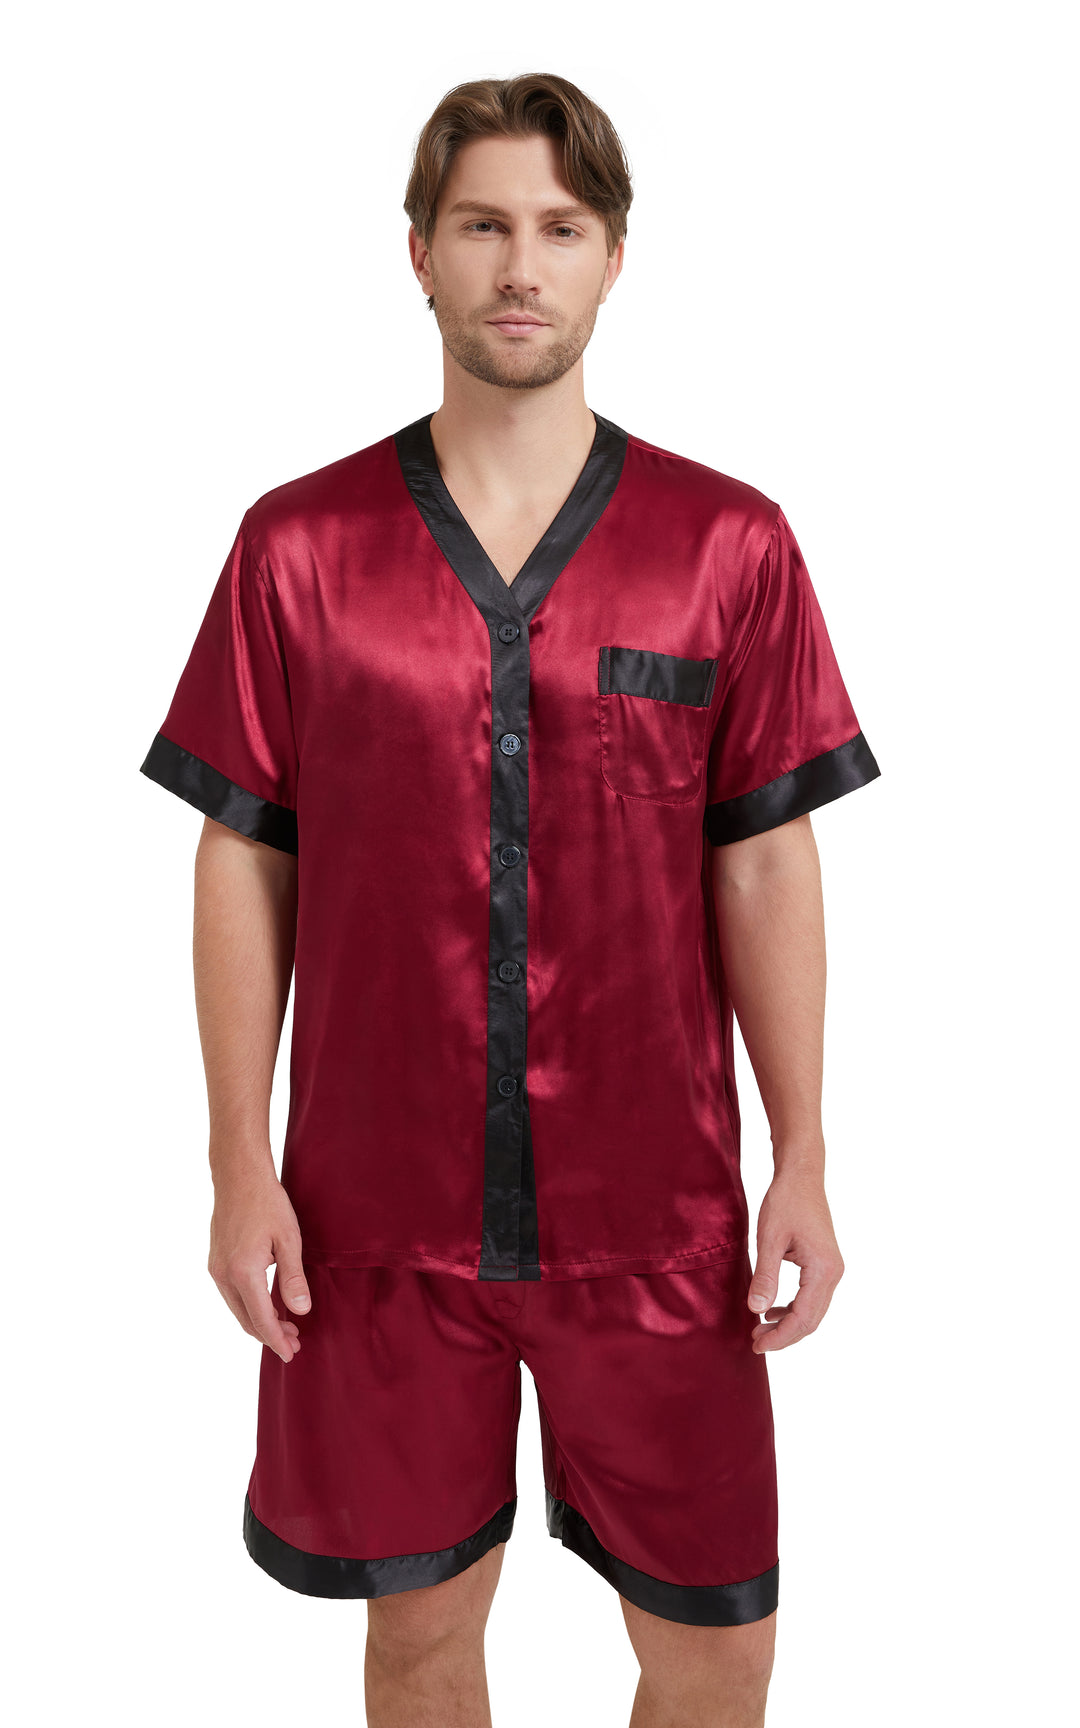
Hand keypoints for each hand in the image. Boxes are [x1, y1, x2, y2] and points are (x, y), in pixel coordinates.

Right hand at [208, 1167, 311, 1362]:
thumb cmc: (267, 1203)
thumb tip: (301, 1311)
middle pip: (246, 1319)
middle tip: (294, 1342)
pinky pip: (232, 1295)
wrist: (238, 1176)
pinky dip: (249, 1306)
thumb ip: (293, 1278)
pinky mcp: (215, 1261)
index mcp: (243, 1272)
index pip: (261, 1319)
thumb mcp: (289, 1239)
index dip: (277, 1340)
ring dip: (259, 1321)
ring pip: (237, 1309)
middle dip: (270, 1335)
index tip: (291, 1354)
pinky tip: (267, 1304)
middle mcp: (223, 1275)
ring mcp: (215, 1269)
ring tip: (285, 1326)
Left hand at [747, 1168, 843, 1351]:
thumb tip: (756, 1309)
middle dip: (784, 1336)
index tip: (757, 1345)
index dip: (780, 1336)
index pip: (803, 1317)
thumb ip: (765, 1276)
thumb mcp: (769, 1238)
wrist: (802, 1175)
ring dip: (788, 1324)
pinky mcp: (825, 1264)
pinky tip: (771, 1309)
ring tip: (759, 1328)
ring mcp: (831, 1269)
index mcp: (823, 1269)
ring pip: (813, 1311)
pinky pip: (812, 1297)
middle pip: (811, 1320)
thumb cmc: (786, 1201)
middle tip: (755, 1342)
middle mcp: (833, 1273)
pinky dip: (793, 1308)